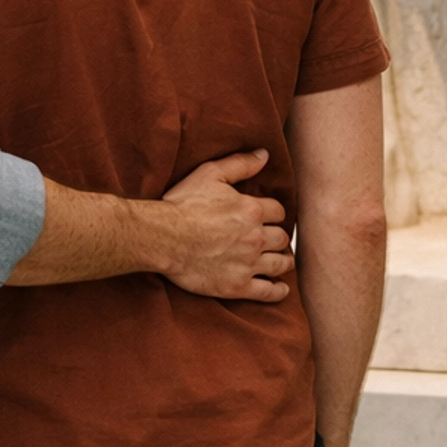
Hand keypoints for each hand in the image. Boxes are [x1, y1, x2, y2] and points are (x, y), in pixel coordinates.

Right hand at [160, 149, 292, 303]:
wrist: (162, 238)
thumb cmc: (183, 204)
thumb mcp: (210, 174)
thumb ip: (240, 164)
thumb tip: (264, 155)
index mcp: (251, 210)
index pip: (278, 211)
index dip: (273, 213)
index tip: (269, 217)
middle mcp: (255, 238)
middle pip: (282, 238)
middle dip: (279, 238)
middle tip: (275, 240)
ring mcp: (248, 264)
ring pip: (280, 264)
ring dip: (283, 261)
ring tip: (281, 261)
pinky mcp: (238, 286)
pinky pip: (268, 292)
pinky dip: (278, 291)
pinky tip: (281, 288)